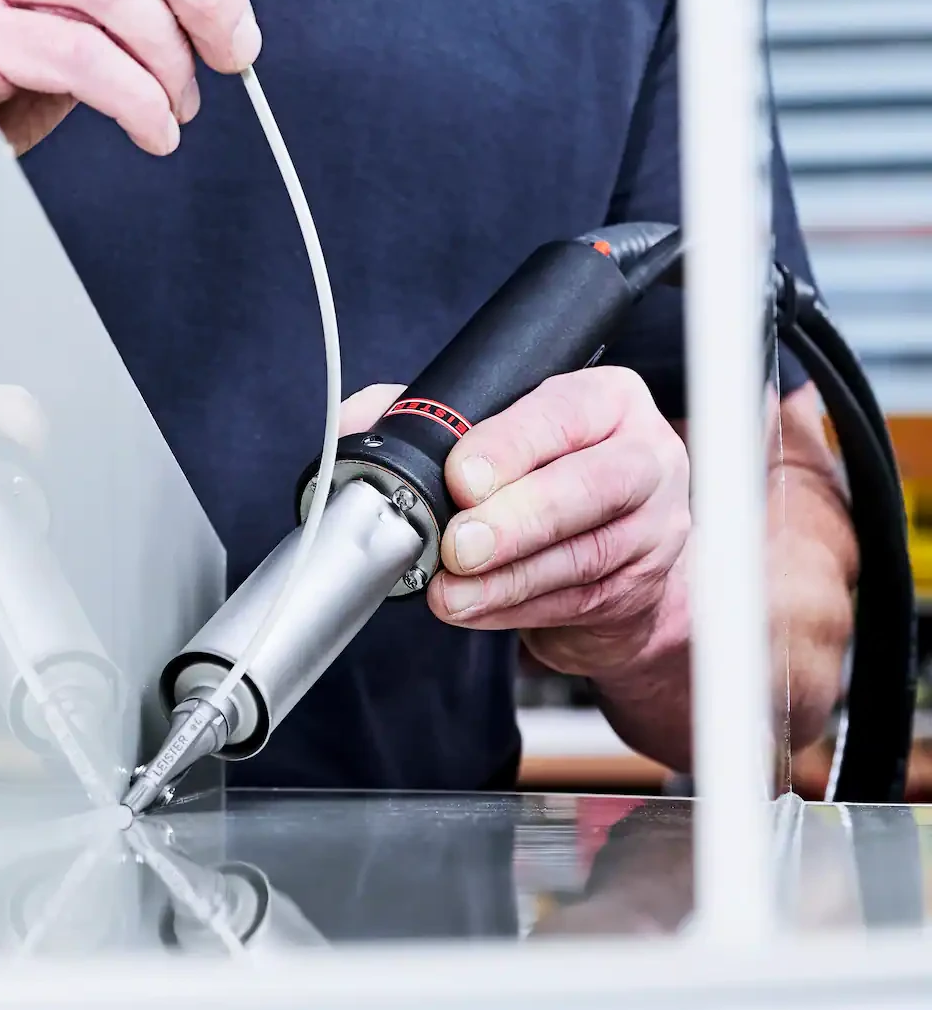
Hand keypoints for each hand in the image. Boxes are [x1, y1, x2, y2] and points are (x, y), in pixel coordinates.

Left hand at [341, 370, 690, 680]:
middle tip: (459, 544)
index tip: (461, 476)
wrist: (614, 540)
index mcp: (608, 399)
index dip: (512, 445)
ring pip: (582, 555)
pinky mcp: (641, 586)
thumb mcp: (498, 424)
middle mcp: (645, 457)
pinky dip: (516, 610)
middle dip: (515, 520)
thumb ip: (427, 412)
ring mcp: (654, 526)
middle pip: (590, 486)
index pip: (565, 412)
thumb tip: (355, 424)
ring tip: (452, 592)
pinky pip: (575, 600)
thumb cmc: (546, 468)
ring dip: (506, 580)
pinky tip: (475, 609)